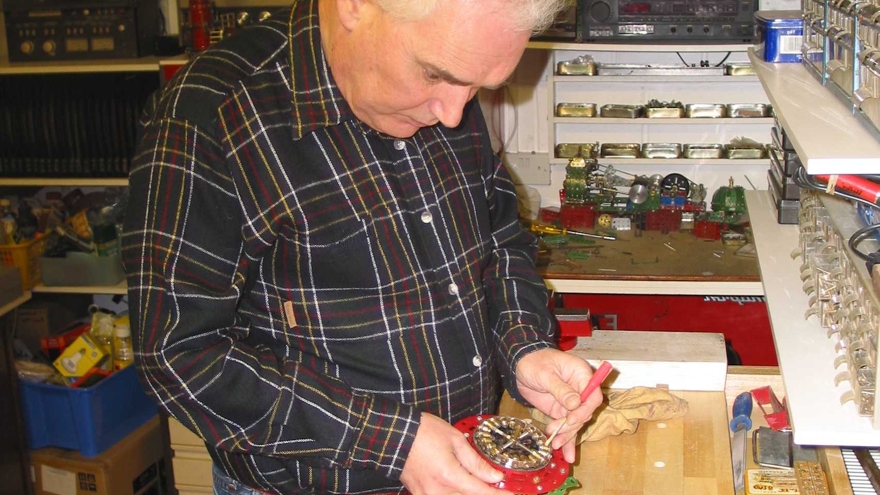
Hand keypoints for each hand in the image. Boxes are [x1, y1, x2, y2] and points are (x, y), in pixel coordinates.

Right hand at [400, 413, 511, 494]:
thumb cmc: (423, 431)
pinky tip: (461, 488)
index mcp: (449, 475)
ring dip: (469, 493)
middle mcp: (437, 491)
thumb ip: (475, 462)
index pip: (480, 491)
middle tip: (497, 489)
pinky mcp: (419, 494)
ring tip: (480, 486)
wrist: (393, 433)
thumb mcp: (455, 440)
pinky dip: (454, 494)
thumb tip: (494, 476)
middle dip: (484, 494)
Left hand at [515, 348, 601, 462]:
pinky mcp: (561, 411)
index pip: (592, 395)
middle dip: (571, 425)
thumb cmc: (533, 362)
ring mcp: (571, 402)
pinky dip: (567, 440)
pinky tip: (567, 454)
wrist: (519, 365)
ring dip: (567, 435)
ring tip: (555, 445)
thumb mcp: (545, 373)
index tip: (571, 419)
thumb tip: (575, 404)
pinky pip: (567, 427)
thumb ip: (560, 389)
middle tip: (556, 432)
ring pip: (575, 423)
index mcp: (581, 374)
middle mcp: (580, 389)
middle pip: (584, 412)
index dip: (584, 409)